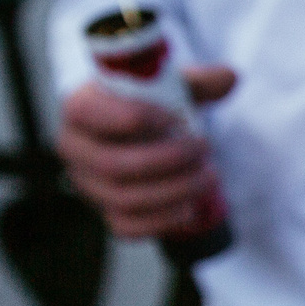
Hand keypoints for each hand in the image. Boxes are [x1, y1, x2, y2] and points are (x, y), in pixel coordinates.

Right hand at [56, 66, 237, 239]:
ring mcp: (87, 183)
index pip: (85, 112)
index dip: (133, 117)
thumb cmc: (154, 105)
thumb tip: (229, 77)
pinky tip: (189, 207)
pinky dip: (161, 221)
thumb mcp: (170, 86)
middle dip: (167, 160)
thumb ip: (197, 81)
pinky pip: (126, 227)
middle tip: (204, 148)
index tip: (176, 119)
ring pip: (123, 199)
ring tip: (209, 175)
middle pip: (111, 164)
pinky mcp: (105, 210)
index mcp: (79, 107)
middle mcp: (74, 148)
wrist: (146, 138)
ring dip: (175, 190)